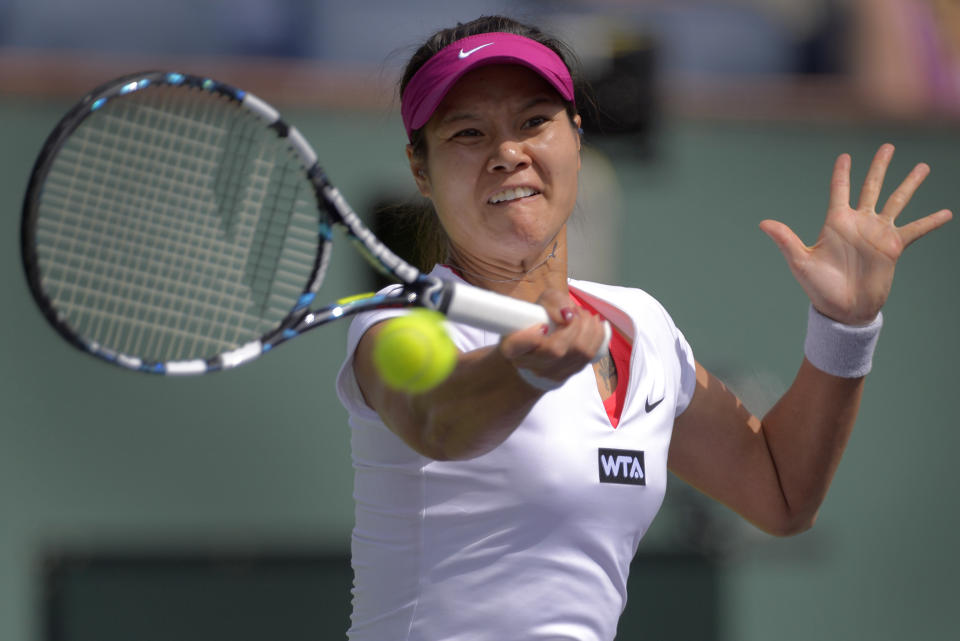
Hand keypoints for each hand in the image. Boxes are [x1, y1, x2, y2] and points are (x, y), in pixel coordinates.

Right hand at [498, 288, 605, 387]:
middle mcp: (529, 364)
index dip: (530, 337)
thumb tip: (568, 314)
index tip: (542, 326)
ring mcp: (550, 373)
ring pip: (578, 353)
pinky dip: (596, 335)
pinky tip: (594, 324)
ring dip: (588, 327)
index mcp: (511, 348)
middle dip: (573, 325)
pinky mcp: (569, 373)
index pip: (516, 346)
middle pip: (556, 350)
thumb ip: (551, 302)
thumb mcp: (536, 305)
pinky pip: (590, 355)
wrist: (535, 353)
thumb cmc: (534, 323)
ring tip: (584, 315)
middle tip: (574, 311)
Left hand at [759, 144, 951, 324]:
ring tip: (923, 167)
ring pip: (897, 201)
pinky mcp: (893, 247)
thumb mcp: (801, 262)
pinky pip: (915, 230)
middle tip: (888, 146)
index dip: (842, 173)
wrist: (844, 310)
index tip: (845, 156)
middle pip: (871, 187)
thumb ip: (785, 240)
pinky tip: (946, 213)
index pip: (839, 190)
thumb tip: (763, 223)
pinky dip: (930, 221)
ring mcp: (878, 233)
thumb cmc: (819, 288)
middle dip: (879, 167)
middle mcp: (859, 223)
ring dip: (909, 184)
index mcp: (836, 222)